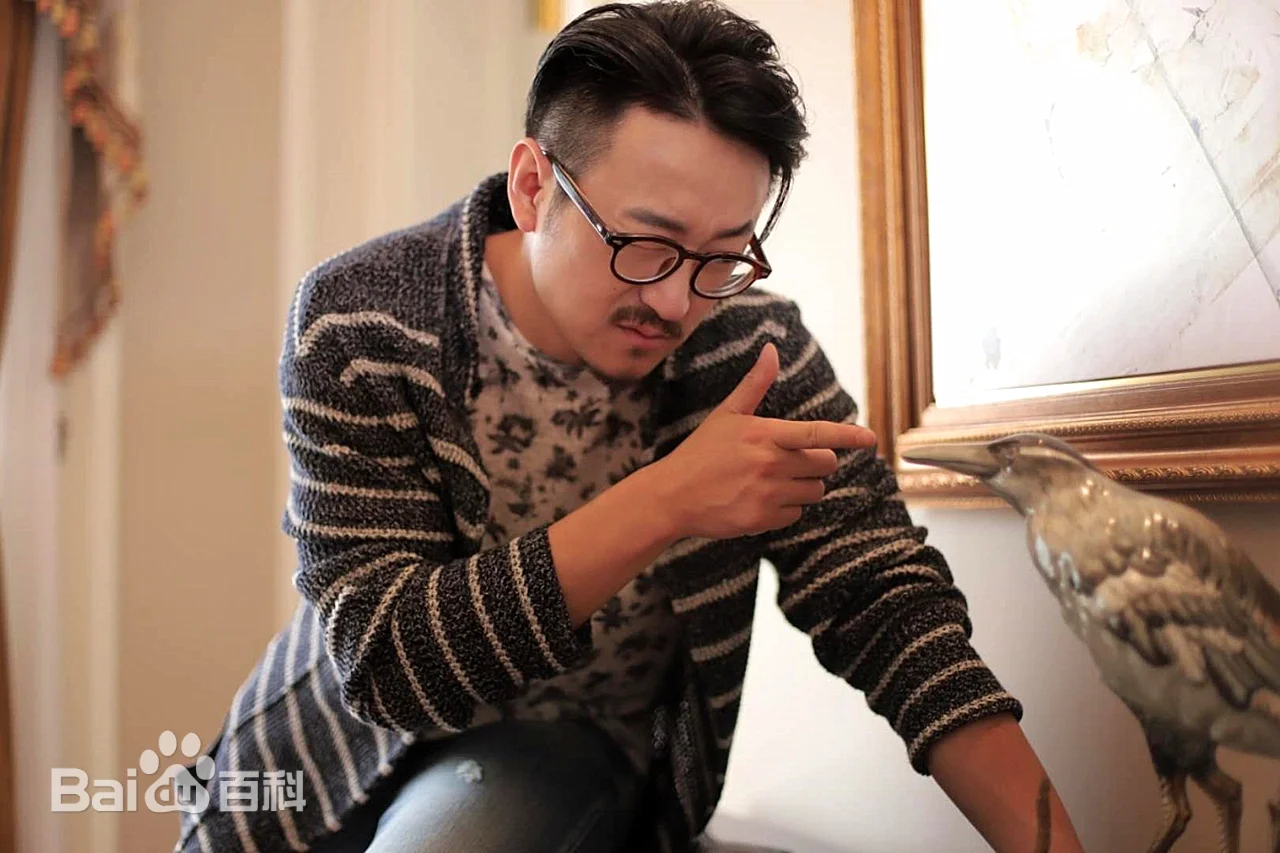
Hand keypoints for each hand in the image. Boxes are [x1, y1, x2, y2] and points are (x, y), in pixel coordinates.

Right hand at [651, 342, 875, 540]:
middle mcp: (769, 463)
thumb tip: (771, 349)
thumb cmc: (701, 451)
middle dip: (817, 463)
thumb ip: (755, 383)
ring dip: (803, 487)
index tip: (871, 438)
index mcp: (765, 434)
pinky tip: (760, 500)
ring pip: (814, 491)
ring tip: (771, 481)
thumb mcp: (727, 414)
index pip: (817, 434)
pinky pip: (796, 515)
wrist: (672, 495)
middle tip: (790, 461)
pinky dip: (785, 509)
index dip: (848, 436)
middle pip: (825, 465)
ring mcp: (767, 494)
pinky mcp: (762, 520)